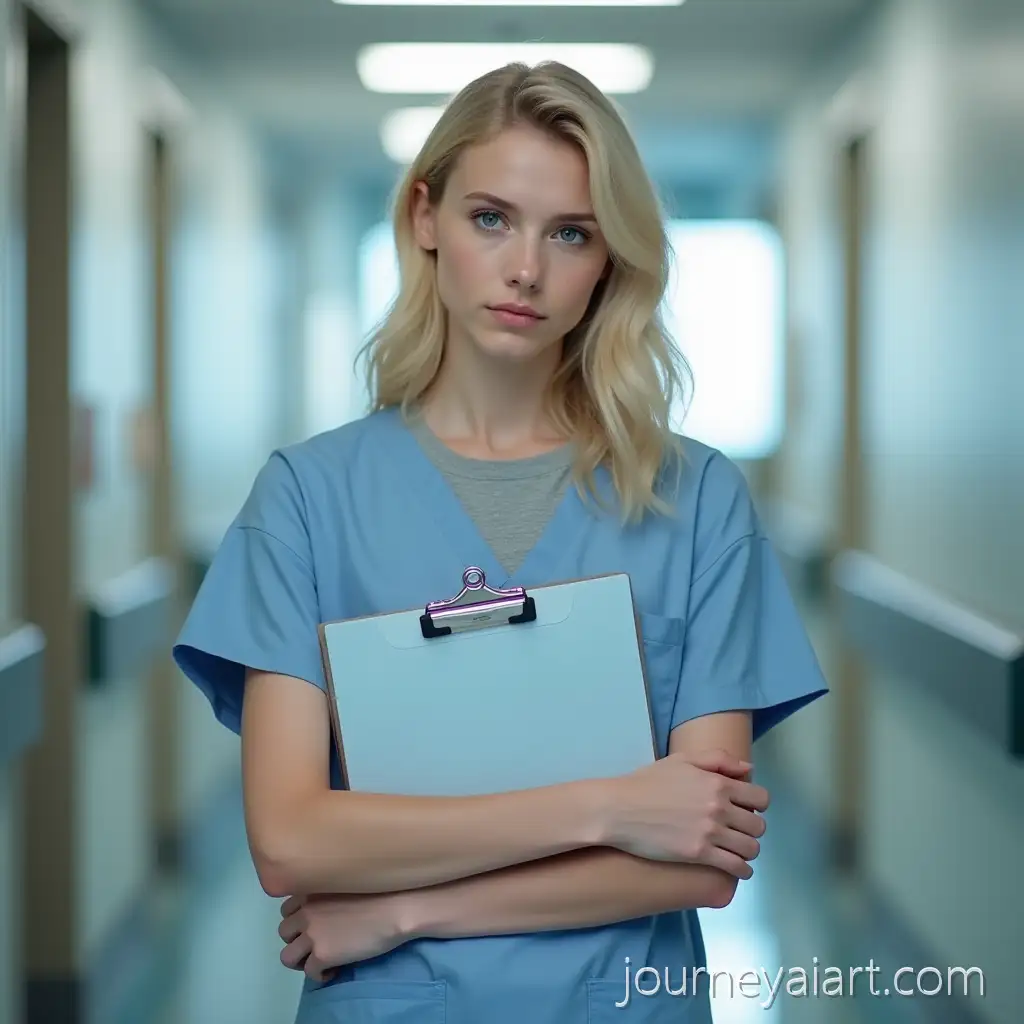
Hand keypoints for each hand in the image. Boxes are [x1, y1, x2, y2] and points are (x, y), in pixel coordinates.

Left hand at [278, 891, 414, 980]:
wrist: (395, 909)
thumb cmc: (380, 892)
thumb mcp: (344, 885)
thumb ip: (326, 896)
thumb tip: (325, 913)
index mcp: (310, 891)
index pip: (287, 910)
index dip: (298, 920)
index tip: (314, 926)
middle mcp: (305, 912)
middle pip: (284, 933)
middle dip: (297, 940)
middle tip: (317, 944)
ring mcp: (311, 934)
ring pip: (287, 957)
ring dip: (302, 960)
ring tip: (321, 960)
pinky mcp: (321, 955)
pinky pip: (309, 973)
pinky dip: (320, 974)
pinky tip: (336, 969)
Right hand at [603, 748, 768, 878]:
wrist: (620, 809)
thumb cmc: (646, 783)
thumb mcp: (681, 760)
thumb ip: (717, 760)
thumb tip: (749, 771)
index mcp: (717, 783)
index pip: (760, 798)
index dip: (757, 805)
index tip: (747, 810)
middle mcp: (719, 807)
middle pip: (758, 826)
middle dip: (752, 829)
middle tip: (739, 831)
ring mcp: (710, 832)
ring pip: (751, 848)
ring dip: (748, 850)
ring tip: (738, 850)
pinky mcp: (699, 854)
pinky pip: (736, 867)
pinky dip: (742, 870)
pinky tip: (737, 868)